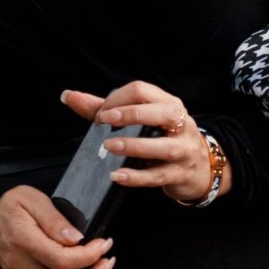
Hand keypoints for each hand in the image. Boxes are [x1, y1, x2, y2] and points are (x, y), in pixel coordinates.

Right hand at [0, 184, 116, 268]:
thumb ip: (56, 221)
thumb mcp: (36, 200)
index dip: (88, 257)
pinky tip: (78, 263)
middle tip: (105, 265)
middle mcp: (19, 262)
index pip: (61, 261)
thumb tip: (76, 239)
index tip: (103, 245)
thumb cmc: (11, 202)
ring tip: (98, 265)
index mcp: (23, 240)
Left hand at [61, 82, 223, 202]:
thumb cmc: (164, 137)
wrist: (200, 169)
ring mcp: (184, 150)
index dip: (119, 99)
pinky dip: (137, 177)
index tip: (100, 113)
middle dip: (132, 114)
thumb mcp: (142, 119)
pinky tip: (117, 175)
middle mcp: (181, 124)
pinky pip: (158, 176)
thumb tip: (68, 96)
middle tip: (103, 120)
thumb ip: (105, 108)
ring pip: (163, 146)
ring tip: (109, 146)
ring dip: (134, 145)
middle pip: (162, 112)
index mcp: (169, 104)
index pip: (144, 91)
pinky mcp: (180, 174)